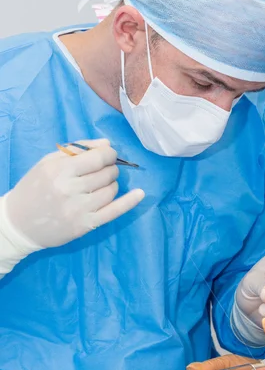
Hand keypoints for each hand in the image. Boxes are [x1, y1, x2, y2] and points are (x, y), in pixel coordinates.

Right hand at [4, 140, 144, 248]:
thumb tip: (107, 144)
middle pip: (107, 173)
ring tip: (99, 185)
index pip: (98, 157)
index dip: (109, 154)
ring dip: (111, 184)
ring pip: (111, 190)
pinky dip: (129, 202)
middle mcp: (70, 189)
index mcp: (59, 170)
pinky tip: (140, 194)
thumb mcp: (48, 162)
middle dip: (109, 169)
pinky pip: (114, 211)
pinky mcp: (85, 225)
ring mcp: (79, 209)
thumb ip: (77, 150)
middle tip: (101, 172)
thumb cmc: (34, 188)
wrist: (19, 223)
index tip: (109, 155)